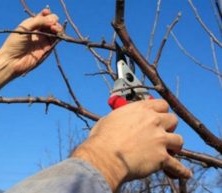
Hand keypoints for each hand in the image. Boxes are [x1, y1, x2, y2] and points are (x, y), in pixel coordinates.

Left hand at [0, 9, 61, 107]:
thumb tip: (53, 19)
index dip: (47, 14)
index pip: (43, 16)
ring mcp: (42, 40)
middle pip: (51, 23)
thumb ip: (39, 21)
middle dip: (54, 21)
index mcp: (31, 24)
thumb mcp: (25, 28)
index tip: (47, 13)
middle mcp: (38, 32)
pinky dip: (59, 36)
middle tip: (52, 24)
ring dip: (58, 28)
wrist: (12, 61)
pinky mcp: (47, 49)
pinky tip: (57, 34)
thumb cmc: (14, 44)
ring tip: (55, 29)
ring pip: (55, 31)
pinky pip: (56, 41)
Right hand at [71, 99, 191, 191]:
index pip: (162, 104)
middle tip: (162, 134)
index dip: (162, 112)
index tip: (159, 117)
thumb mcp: (109, 119)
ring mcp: (160, 139)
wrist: (104, 157)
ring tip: (170, 151)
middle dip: (169, 127)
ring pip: (179, 140)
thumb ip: (121, 117)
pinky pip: (178, 166)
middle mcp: (153, 121)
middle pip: (173, 120)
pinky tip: (185, 174)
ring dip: (174, 146)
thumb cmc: (101, 138)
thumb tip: (119, 121)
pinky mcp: (162, 158)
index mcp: (141, 109)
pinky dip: (181, 171)